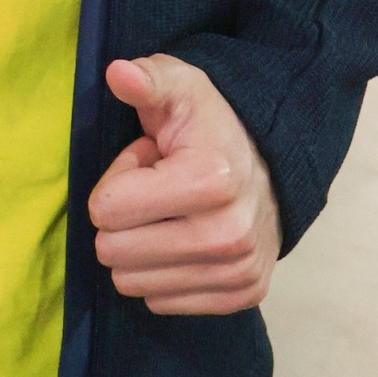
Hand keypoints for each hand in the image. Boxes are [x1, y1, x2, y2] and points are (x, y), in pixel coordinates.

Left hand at [89, 54, 281, 316]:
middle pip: (113, 252)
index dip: (118, 180)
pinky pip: (159, 303)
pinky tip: (185, 238)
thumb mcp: (179, 88)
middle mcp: (229, 234)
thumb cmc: (209, 125)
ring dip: (141, 247)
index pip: (107, 209)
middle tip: (157, 191)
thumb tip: (118, 73)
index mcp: (210, 180)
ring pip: (131, 283)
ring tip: (172, 213)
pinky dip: (162, 273)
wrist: (270, 166)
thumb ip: (146, 80)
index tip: (148, 163)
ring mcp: (238, 271)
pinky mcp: (241, 297)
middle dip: (124, 218)